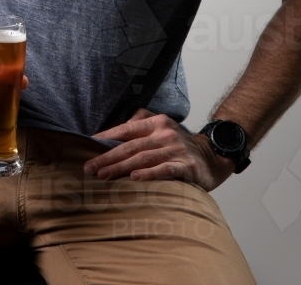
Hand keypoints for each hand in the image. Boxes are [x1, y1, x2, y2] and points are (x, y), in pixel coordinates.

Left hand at [84, 108, 234, 189]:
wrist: (212, 156)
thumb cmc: (179, 144)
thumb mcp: (161, 127)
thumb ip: (141, 124)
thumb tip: (114, 131)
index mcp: (156, 122)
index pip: (127, 129)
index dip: (107, 137)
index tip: (89, 146)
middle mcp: (164, 133)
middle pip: (131, 146)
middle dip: (108, 157)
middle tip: (90, 168)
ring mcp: (175, 149)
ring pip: (143, 158)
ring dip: (121, 168)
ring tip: (104, 176)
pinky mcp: (186, 165)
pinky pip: (164, 170)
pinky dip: (148, 174)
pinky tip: (134, 179)